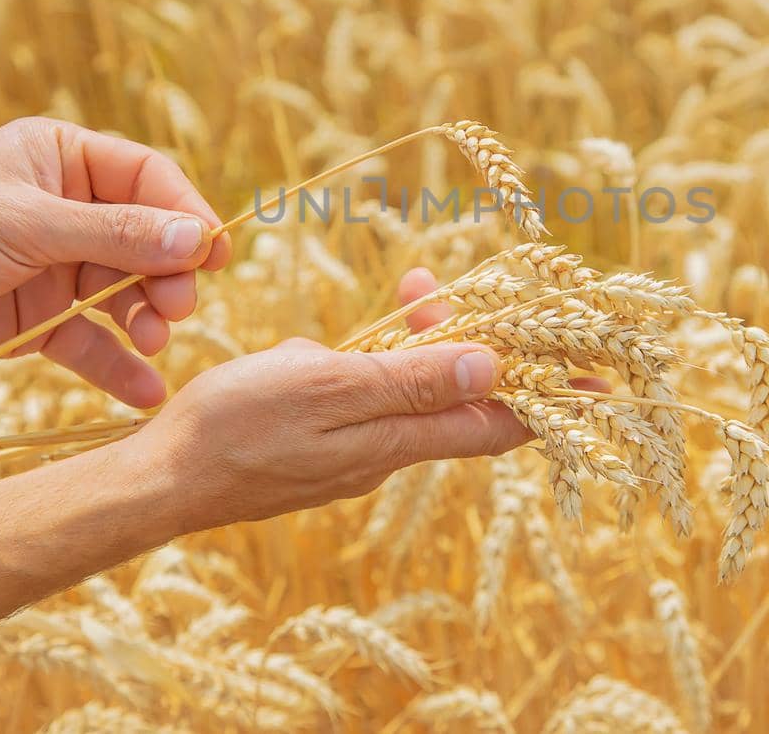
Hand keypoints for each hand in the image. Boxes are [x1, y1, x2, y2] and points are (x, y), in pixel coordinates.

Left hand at [0, 117, 230, 406]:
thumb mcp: (28, 223)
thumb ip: (116, 234)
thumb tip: (197, 238)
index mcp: (62, 160)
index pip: (147, 180)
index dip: (186, 214)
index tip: (215, 254)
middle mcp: (66, 209)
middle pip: (146, 240)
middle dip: (167, 275)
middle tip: (177, 307)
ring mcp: (54, 266)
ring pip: (125, 293)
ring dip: (146, 319)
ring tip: (152, 340)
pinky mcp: (38, 320)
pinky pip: (92, 341)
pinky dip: (117, 365)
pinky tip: (144, 390)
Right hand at [129, 267, 603, 533]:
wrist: (163, 478)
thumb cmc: (237, 426)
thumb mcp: (325, 388)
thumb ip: (407, 379)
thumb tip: (491, 366)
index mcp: (397, 438)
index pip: (499, 422)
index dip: (554, 401)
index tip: (605, 383)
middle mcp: (390, 450)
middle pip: (468, 401)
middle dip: (498, 351)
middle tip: (520, 307)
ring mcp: (359, 448)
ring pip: (423, 391)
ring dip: (436, 341)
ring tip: (422, 290)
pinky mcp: (330, 440)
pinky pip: (384, 395)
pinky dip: (393, 357)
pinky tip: (372, 327)